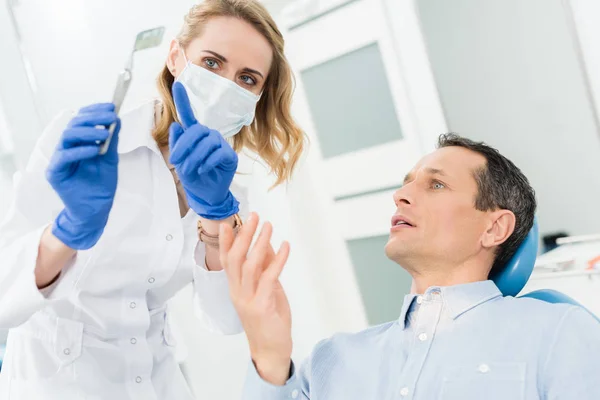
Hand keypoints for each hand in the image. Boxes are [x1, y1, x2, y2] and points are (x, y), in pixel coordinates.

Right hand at [46, 103, 119, 249]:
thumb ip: (111, 141)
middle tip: (111, 117)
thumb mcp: (110, 160)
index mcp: (78, 143)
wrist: (96, 210)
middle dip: (94, 118)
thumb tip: (116, 119)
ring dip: (87, 132)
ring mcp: (59, 160)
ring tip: (104, 133)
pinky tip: (95, 150)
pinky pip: (64, 156)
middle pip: (74, 125)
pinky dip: (81, 151)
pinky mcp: (55, 173)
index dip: (95, 111)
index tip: (111, 107)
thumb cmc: (101, 186)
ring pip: (67, 137)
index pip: (82, 120)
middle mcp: (66, 148)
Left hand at [170, 81, 238, 219]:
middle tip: (175, 161)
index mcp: (195, 135)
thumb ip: (178, 144)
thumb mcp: (180, 161)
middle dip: (184, 146)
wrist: (205, 195)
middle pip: (196, 131)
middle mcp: (208, 136)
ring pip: (206, 143)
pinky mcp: (229, 156)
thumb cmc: (193, 176)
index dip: (183, 100)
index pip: (188, 115)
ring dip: (194, 157)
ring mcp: (220, 145)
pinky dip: (207, 162)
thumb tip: (176, 126)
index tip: (178, 84)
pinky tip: (203, 170)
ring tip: (189, 169)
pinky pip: (218, 153)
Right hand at [219, 213, 292, 384]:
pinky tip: (285, 246)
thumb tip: (265, 244)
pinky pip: (269, 277)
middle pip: (236, 258)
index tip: (228, 222)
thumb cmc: (268, 319)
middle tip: (253, 216)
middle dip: (244, 235)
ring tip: (268, 226)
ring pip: (250, 265)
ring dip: (260, 243)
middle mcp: (237, 292)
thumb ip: (263, 269)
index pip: (226, 260)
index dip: (226, 241)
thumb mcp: (264, 290)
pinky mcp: (262, 305)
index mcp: (235, 288)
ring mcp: (248, 299)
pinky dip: (278, 259)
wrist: (270, 349)